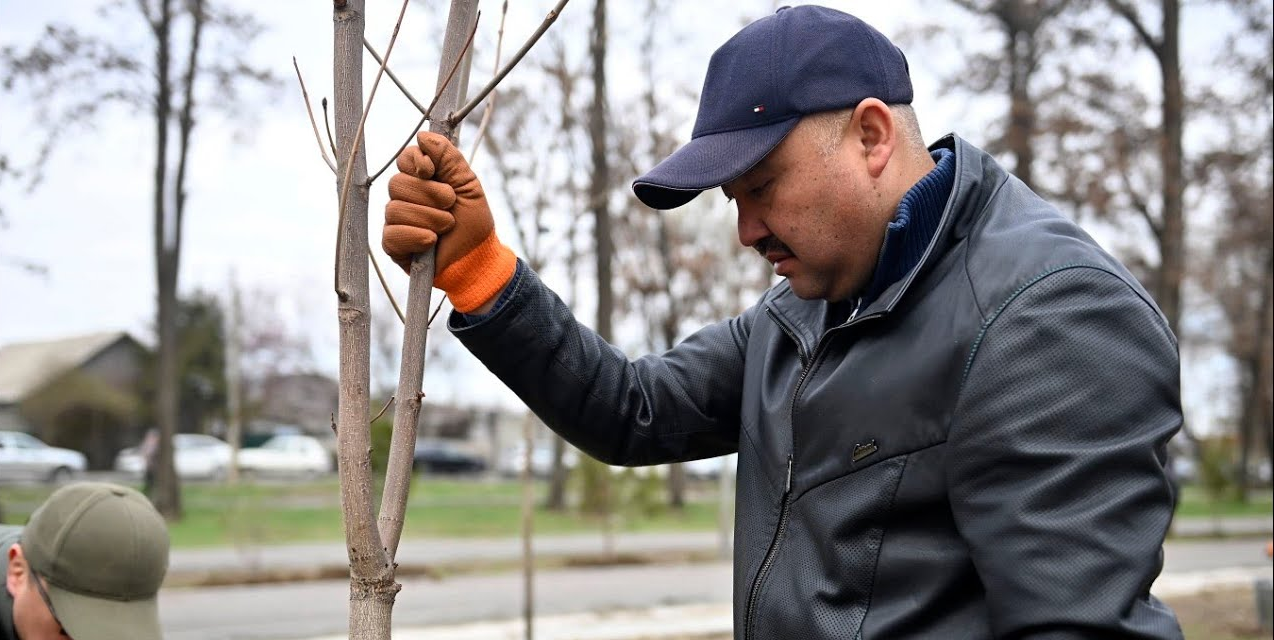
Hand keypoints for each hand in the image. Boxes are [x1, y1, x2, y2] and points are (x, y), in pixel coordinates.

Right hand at [383, 131, 515, 312]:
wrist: (478, 258)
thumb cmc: (473, 223)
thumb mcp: (468, 185)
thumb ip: (449, 158)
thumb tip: (424, 136)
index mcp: (422, 180)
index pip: (404, 159)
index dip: (416, 162)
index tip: (432, 171)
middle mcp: (405, 198)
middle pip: (397, 183)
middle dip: (430, 195)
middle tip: (450, 205)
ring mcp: (397, 221)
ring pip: (395, 209)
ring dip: (429, 218)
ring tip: (447, 226)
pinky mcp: (394, 245)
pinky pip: (392, 234)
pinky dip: (416, 236)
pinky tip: (432, 242)